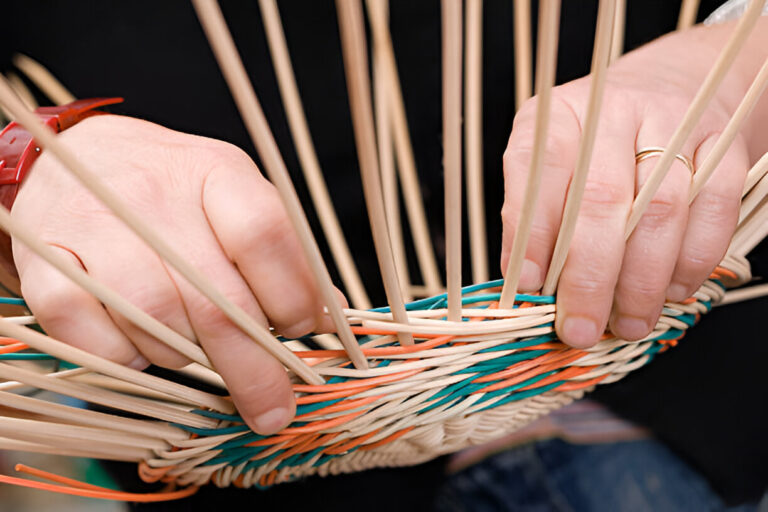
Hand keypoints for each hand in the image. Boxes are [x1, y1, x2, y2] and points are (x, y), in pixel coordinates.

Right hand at [11, 115, 337, 433]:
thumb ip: (282, 250)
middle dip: (255, 370)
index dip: (293, 295)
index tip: (304, 331)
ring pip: (158, 324)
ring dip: (187, 359)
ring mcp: (94, 226)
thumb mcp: (234, 197)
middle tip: (273, 409)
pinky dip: (123, 359)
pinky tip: (139, 346)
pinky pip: (92, 338)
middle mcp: (154, 194)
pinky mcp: (45, 261)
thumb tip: (333, 315)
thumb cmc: (172, 190)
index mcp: (215, 172)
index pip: (265, 235)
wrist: (78, 158)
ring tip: (195, 352)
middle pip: (217, 300)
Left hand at [501, 23, 762, 347]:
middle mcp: (613, 111)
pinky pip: (712, 212)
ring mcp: (673, 123)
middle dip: (590, 277)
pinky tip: (673, 291)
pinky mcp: (721, 146)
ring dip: (642, 281)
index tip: (528, 288)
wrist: (673, 85)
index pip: (539, 171)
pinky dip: (693, 262)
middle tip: (581, 328)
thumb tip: (522, 286)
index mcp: (558, 116)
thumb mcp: (550, 165)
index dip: (531, 234)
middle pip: (600, 199)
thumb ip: (534, 216)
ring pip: (660, 211)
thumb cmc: (597, 144)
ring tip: (629, 323)